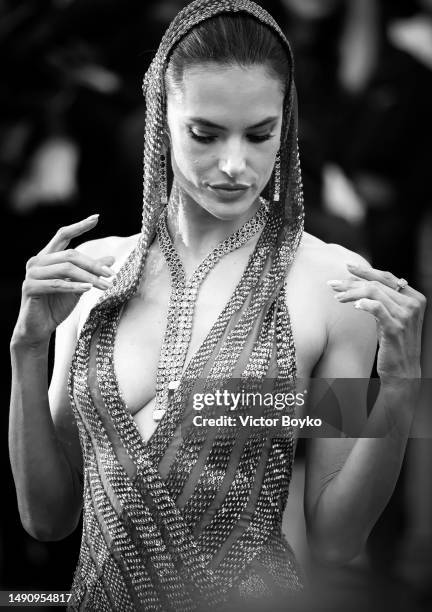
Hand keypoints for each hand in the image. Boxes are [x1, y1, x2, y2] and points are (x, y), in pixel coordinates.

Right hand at [13, 214, 114, 346]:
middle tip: (112, 274)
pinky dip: (75, 286)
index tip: (96, 217)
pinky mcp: (30, 287)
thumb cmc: (56, 305)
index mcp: (47, 257)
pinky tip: (89, 288)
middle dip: (93, 264)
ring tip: (106, 285)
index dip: (79, 226)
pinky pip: (57, 284)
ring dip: (89, 277)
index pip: (63, 235)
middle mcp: (37, 261)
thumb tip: (111, 259)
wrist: (39, 328)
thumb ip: (90, 271)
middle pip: (70, 255)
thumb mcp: (78, 286)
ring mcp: (31, 273)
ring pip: (66, 269)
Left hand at [327, 263, 426, 378]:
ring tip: (337, 297)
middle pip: (378, 284)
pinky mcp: (395, 328)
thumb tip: (359, 282)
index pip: (387, 277)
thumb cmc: (394, 343)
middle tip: (333, 283)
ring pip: (374, 293)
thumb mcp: (392, 316)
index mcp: (415, 297)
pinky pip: (376, 308)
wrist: (403, 370)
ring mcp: (406, 316)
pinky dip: (363, 304)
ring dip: (352, 293)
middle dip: (352, 282)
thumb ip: (384, 300)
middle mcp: (413, 304)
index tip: (347, 267)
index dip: (366, 271)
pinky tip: (353, 305)